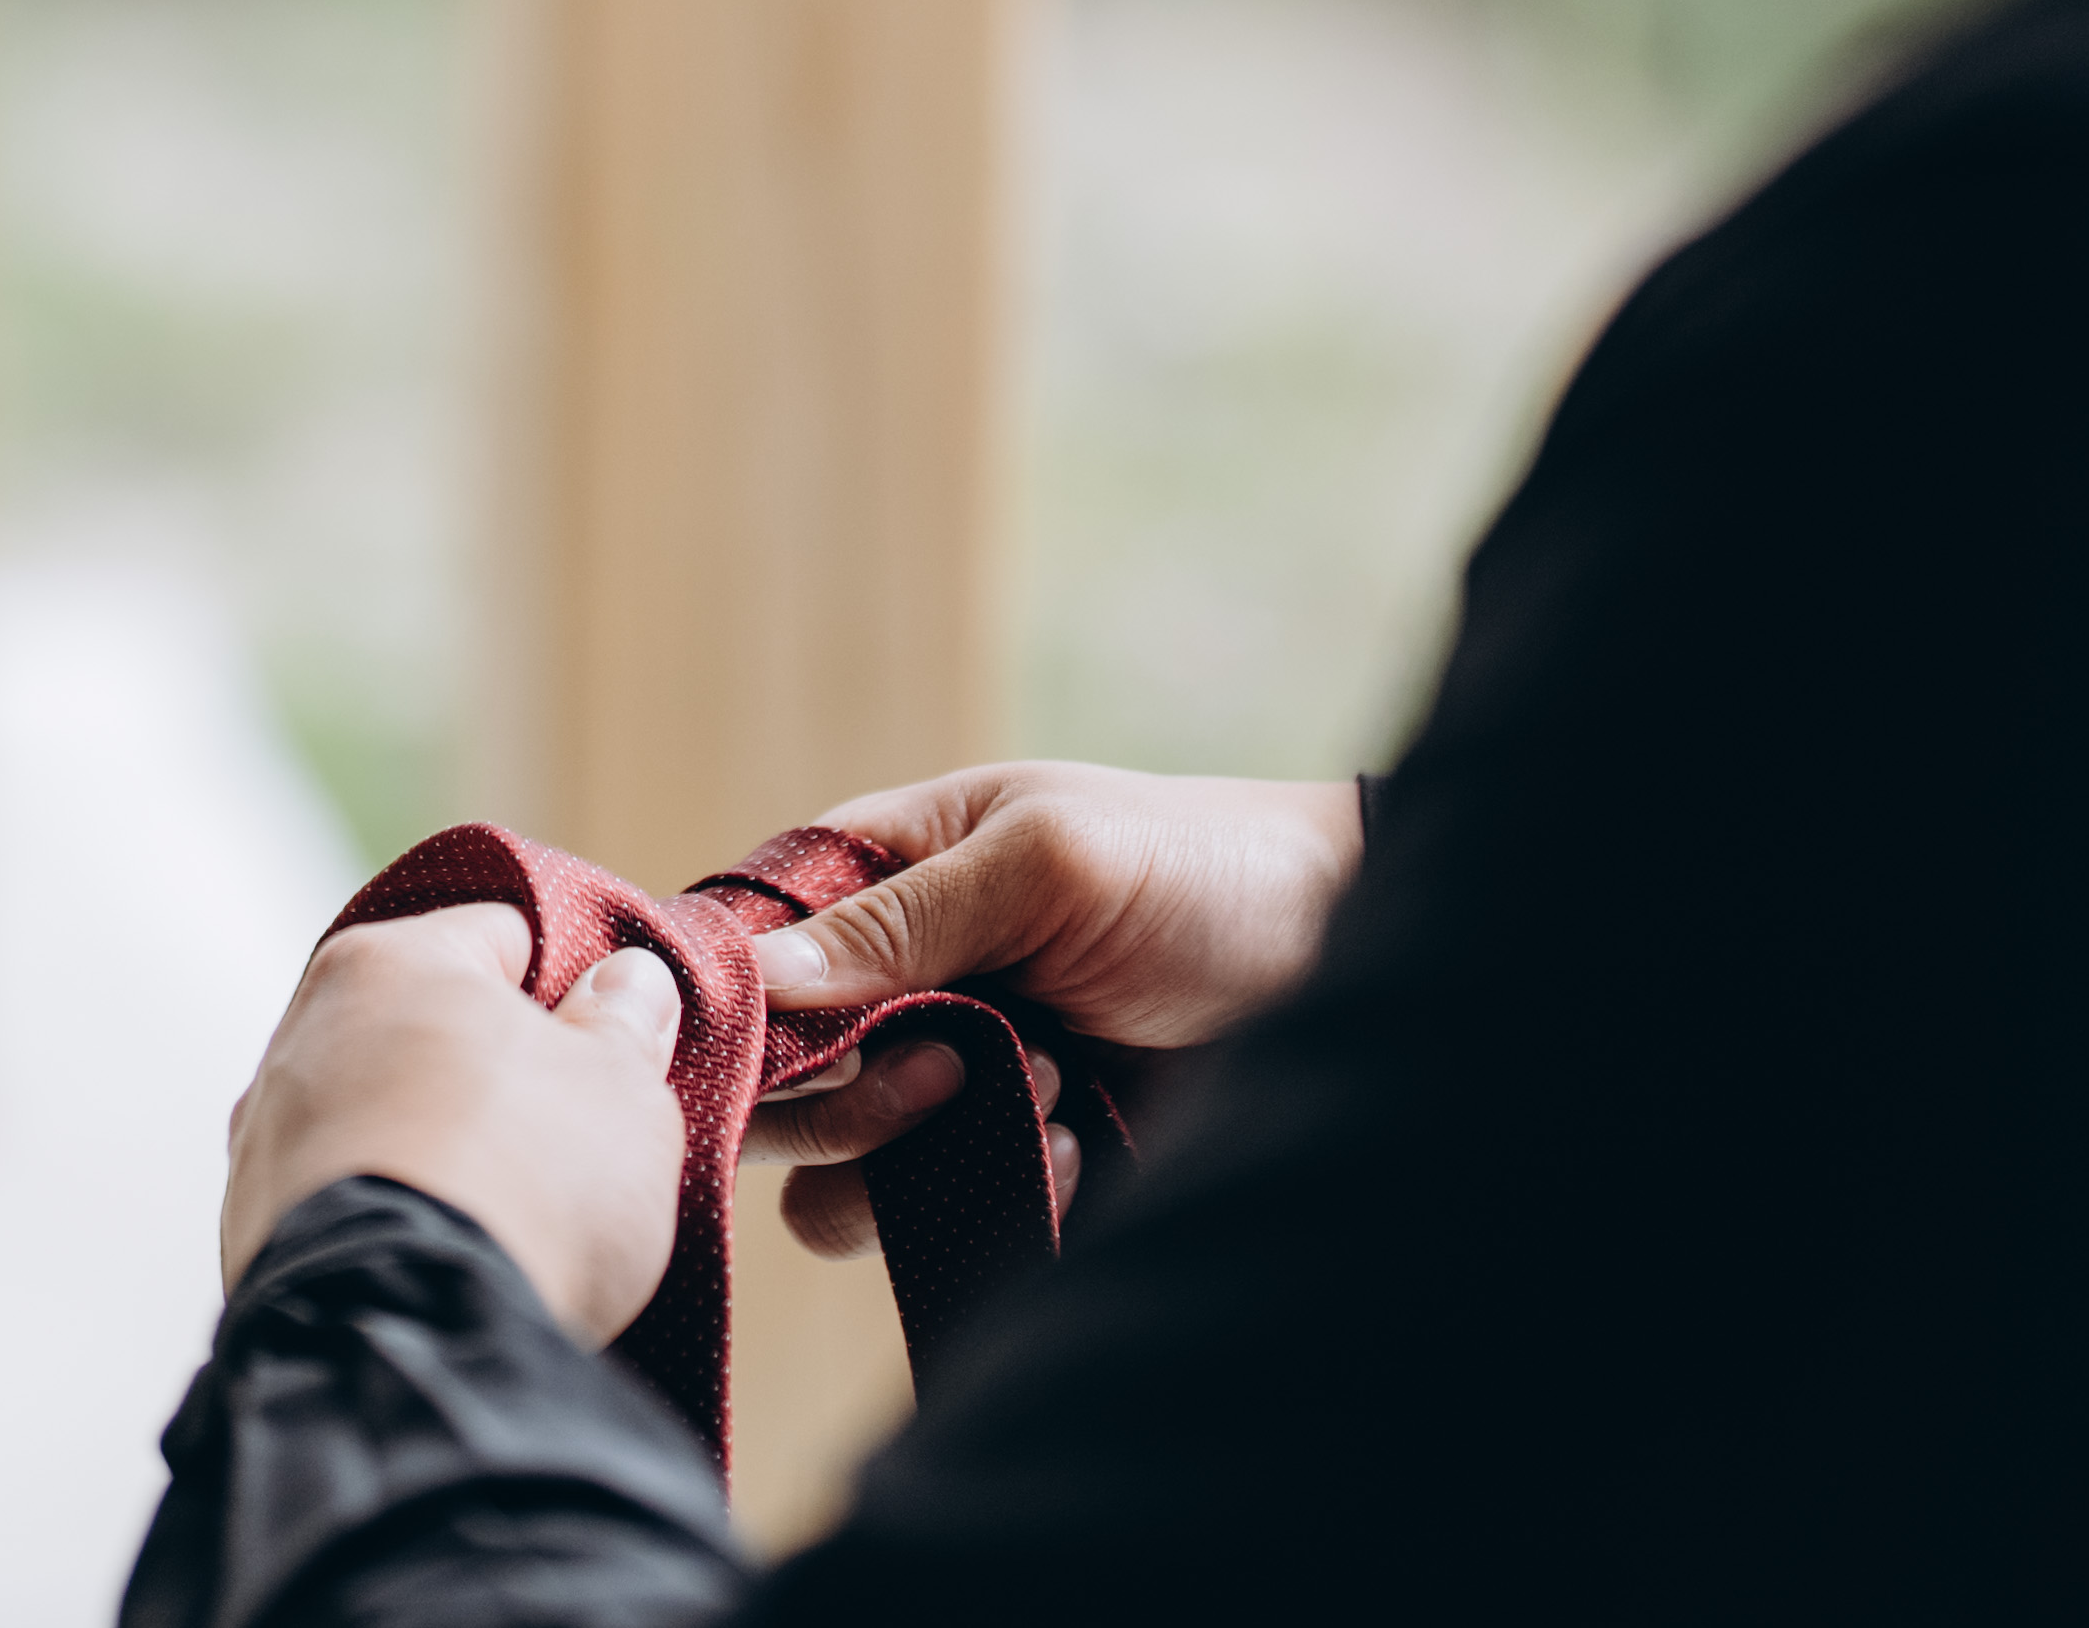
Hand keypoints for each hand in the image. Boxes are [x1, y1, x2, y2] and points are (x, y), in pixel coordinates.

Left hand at [217, 904, 685, 1344]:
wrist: (407, 1342)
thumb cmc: (524, 1186)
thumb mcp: (623, 1092)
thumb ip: (625, 1025)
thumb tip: (625, 983)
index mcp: (389, 962)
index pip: (501, 938)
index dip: (569, 984)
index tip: (608, 1044)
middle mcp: (303, 1034)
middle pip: (429, 1030)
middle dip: (495, 1077)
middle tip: (569, 1142)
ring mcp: (263, 1139)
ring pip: (379, 1119)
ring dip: (437, 1153)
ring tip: (509, 1220)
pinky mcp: (247, 1235)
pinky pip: (344, 1205)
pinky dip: (391, 1224)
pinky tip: (447, 1266)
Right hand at [744, 763, 1359, 1256]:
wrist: (1340, 962)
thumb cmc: (1197, 872)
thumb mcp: (1047, 863)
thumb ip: (902, 920)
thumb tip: (761, 980)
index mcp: (881, 878)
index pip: (748, 957)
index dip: (756, 1013)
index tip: (828, 1039)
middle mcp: (890, 988)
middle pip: (773, 1086)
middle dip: (850, 1097)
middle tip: (954, 1067)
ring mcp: (945, 1083)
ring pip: (832, 1176)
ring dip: (914, 1158)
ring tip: (1040, 1098)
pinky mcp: (1002, 1164)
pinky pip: (930, 1224)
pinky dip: (994, 1199)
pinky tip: (1078, 1149)